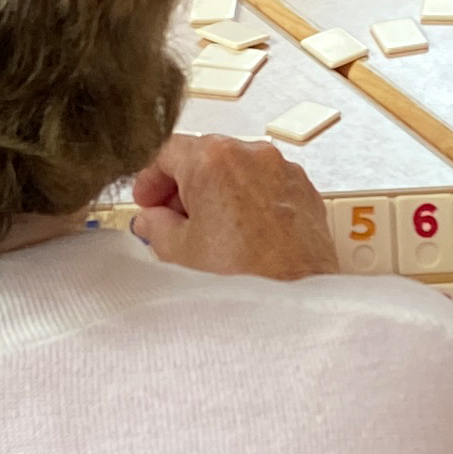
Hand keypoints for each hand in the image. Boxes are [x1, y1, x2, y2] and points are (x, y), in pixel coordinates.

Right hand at [128, 133, 336, 279]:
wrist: (293, 302)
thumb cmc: (243, 277)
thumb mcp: (178, 251)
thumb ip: (155, 225)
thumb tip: (153, 220)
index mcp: (214, 158)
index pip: (168, 151)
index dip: (151, 177)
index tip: (148, 199)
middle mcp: (253, 155)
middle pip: (206, 157)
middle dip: (185, 186)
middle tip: (171, 217)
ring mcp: (284, 171)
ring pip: (239, 170)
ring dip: (218, 192)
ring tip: (207, 231)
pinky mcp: (305, 191)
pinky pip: (268, 185)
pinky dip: (250, 201)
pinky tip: (240, 235)